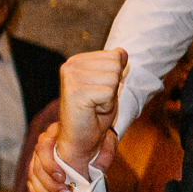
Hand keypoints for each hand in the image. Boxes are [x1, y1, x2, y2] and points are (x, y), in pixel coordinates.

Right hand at [28, 119, 117, 191]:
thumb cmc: (99, 136)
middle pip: (37, 165)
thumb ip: (102, 156)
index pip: (44, 148)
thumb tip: (95, 176)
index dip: (50, 165)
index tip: (63, 178)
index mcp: (57, 132)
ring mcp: (40, 155)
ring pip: (34, 175)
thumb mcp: (105, 141)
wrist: (95, 127)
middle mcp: (45, 142)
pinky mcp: (40, 168)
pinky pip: (32, 181)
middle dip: (50, 185)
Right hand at [58, 49, 128, 173]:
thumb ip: (114, 67)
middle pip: (115, 65)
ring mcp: (71, 77)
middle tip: (98, 101)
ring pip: (113, 78)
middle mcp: (70, 65)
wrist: (81, 139)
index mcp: (77, 60)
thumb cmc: (95, 113)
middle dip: (113, 87)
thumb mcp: (109, 85)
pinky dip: (107, 105)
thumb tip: (122, 51)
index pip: (115, 55)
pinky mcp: (75, 92)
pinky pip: (109, 92)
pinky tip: (93, 111)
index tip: (99, 92)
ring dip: (110, 97)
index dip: (114, 78)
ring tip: (95, 105)